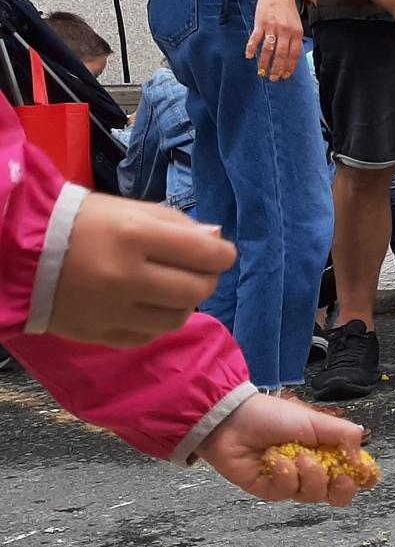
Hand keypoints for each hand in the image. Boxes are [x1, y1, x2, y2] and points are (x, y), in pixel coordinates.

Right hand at [49, 193, 236, 346]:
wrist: (15, 252)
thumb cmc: (77, 222)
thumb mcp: (127, 209)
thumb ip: (176, 224)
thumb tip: (217, 240)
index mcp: (134, 236)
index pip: (208, 255)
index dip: (222, 255)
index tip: (217, 253)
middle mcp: (126, 277)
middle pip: (198, 290)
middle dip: (205, 279)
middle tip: (195, 270)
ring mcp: (112, 311)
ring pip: (177, 318)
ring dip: (183, 303)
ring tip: (169, 288)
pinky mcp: (98, 334)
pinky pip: (148, 336)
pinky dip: (156, 323)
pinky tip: (147, 306)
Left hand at [197, 393, 370, 505]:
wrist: (233, 420)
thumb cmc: (275, 416)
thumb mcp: (317, 420)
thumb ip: (345, 436)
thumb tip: (362, 459)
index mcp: (328, 451)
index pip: (355, 473)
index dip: (363, 477)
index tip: (365, 471)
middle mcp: (313, 470)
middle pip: (338, 494)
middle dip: (342, 487)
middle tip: (338, 475)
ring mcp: (292, 482)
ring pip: (314, 494)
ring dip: (309, 474)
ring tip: (296, 455)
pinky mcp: (270, 490)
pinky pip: (286, 491)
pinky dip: (283, 474)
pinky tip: (274, 459)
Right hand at [247, 0, 302, 79]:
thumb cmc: (287, 8)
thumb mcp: (296, 23)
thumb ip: (295, 38)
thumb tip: (293, 56)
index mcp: (296, 33)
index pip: (293, 55)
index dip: (289, 67)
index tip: (285, 76)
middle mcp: (285, 31)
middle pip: (281, 55)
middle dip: (277, 70)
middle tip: (273, 79)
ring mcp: (272, 27)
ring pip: (268, 50)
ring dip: (264, 63)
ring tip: (262, 73)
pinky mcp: (260, 23)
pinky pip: (255, 39)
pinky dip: (251, 49)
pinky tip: (249, 57)